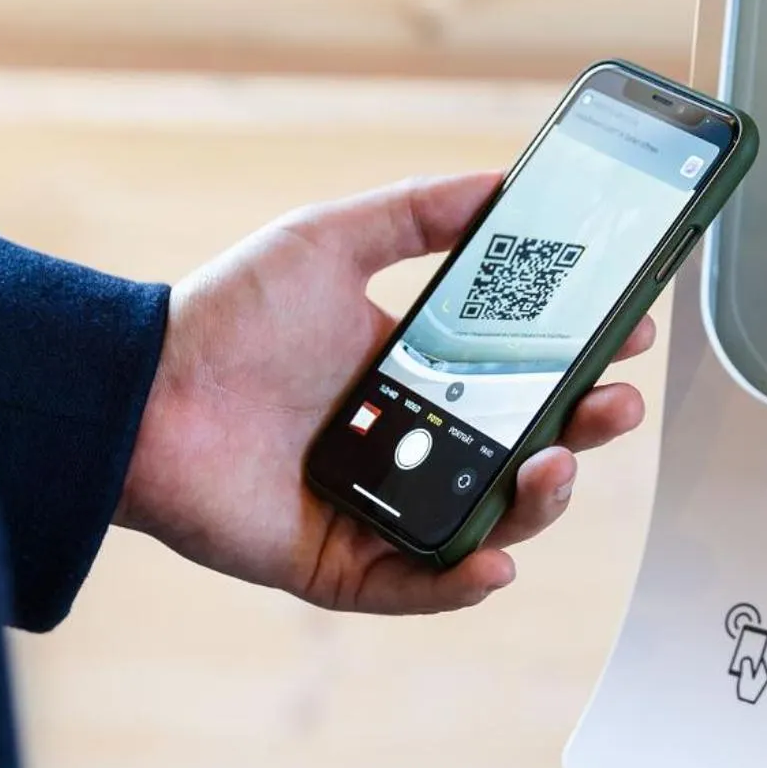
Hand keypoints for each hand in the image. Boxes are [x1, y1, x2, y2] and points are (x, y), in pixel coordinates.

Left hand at [115, 172, 655, 613]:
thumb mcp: (329, 240)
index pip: (522, 380)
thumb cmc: (221, 320)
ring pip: (484, 524)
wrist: (139, 394)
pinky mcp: (339, 564)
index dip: (580, 364)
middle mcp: (408, 447)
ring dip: (536, 506)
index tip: (628, 337)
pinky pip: (414, 585)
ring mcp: (379, 509)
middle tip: (612, 406)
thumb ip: (415, 212)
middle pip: (520, 456)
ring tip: (554, 468)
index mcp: (416, 377)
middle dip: (580, 436)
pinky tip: (494, 562)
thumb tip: (499, 181)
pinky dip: (459, 582)